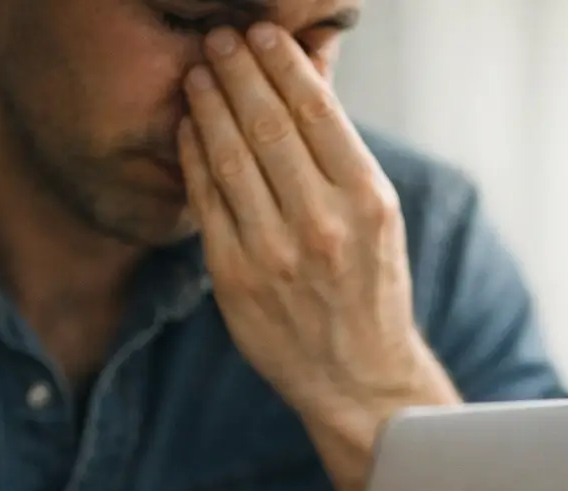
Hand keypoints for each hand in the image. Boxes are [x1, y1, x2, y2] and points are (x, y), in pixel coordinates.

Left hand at [179, 23, 458, 419]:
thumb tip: (316, 64)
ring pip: (229, 156)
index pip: (315, 109)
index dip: (280, 62)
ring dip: (208, 104)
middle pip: (266, 124)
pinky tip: (189, 127)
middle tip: (219, 38)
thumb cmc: (370, 287)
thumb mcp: (377, 215)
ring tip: (200, 72)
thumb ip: (340, 142)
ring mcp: (275, 253)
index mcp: (367, 201)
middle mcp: (323, 224)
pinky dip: (193, 154)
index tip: (261, 33)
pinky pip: (206, 200)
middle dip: (237, 70)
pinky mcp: (235, 277)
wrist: (359, 378)